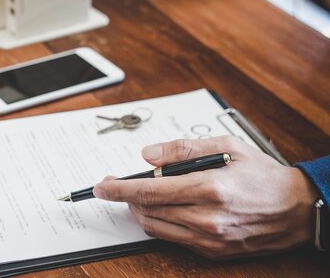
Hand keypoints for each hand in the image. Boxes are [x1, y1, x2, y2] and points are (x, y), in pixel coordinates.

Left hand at [93, 136, 316, 257]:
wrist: (296, 210)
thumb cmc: (263, 175)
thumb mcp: (227, 147)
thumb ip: (183, 149)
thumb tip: (148, 155)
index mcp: (209, 188)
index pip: (150, 190)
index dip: (119, 188)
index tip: (101, 186)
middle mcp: (207, 218)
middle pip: (147, 210)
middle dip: (125, 197)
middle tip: (116, 184)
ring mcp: (209, 239)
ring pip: (155, 227)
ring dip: (139, 210)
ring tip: (138, 194)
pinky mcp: (212, 252)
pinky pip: (172, 239)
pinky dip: (158, 222)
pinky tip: (161, 208)